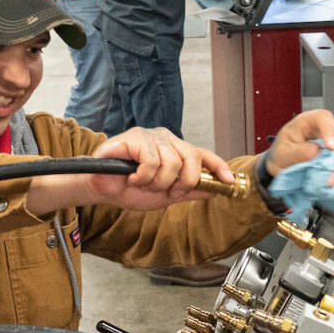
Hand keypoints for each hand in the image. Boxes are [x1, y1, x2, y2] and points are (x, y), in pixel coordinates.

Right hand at [87, 127, 233, 210]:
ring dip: (156, 182)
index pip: (203, 154)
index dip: (219, 166)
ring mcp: (152, 136)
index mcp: (176, 150)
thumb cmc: (130, 189)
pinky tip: (132, 177)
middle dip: (182, 181)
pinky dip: (143, 177)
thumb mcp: (165, 196)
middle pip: (193, 159)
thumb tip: (213, 191)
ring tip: (141, 183)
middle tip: (165, 189)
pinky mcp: (136, 137)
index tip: (229, 181)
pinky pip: (152, 161)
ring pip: (172, 163)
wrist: (103, 190)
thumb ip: (188, 192)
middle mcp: (167, 139)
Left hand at [265, 109, 333, 182]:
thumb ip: (297, 152)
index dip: (329, 131)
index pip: (322, 119)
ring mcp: (332, 139)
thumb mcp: (282, 153)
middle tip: (332, 173)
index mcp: (308, 120)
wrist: (283, 162)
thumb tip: (315, 152)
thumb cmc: (282, 152)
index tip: (330, 147)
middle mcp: (323, 127)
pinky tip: (333, 179)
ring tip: (331, 181)